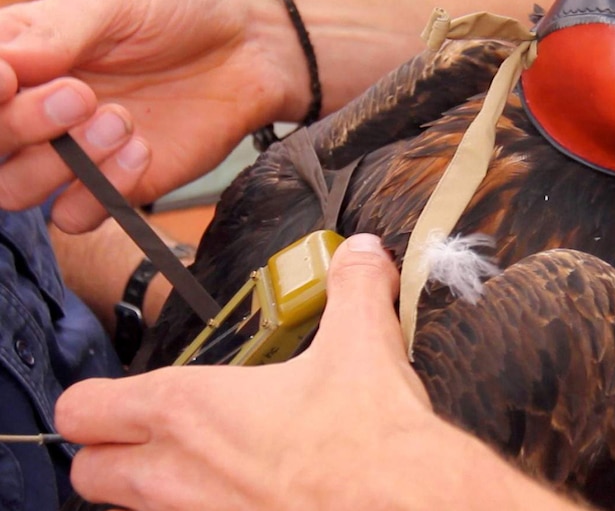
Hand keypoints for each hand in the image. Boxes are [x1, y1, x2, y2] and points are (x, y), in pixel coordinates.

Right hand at [0, 0, 304, 231]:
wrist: (250, 50)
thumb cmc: (181, 12)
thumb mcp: (116, 3)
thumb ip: (57, 31)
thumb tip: (1, 64)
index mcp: (23, 57)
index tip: (8, 80)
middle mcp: (37, 110)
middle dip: (21, 126)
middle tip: (81, 95)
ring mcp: (75, 153)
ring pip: (17, 190)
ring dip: (60, 162)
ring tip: (121, 120)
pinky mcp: (118, 186)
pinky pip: (79, 214)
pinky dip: (102, 191)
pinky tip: (142, 151)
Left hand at [55, 234, 434, 509]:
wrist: (407, 505)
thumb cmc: (370, 439)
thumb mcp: (362, 342)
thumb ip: (354, 284)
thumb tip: (364, 251)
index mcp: (190, 410)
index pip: (85, 409)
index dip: (94, 402)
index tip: (119, 400)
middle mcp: (176, 475)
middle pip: (86, 472)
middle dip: (108, 452)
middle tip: (150, 436)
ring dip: (147, 489)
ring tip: (198, 466)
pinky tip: (240, 496)